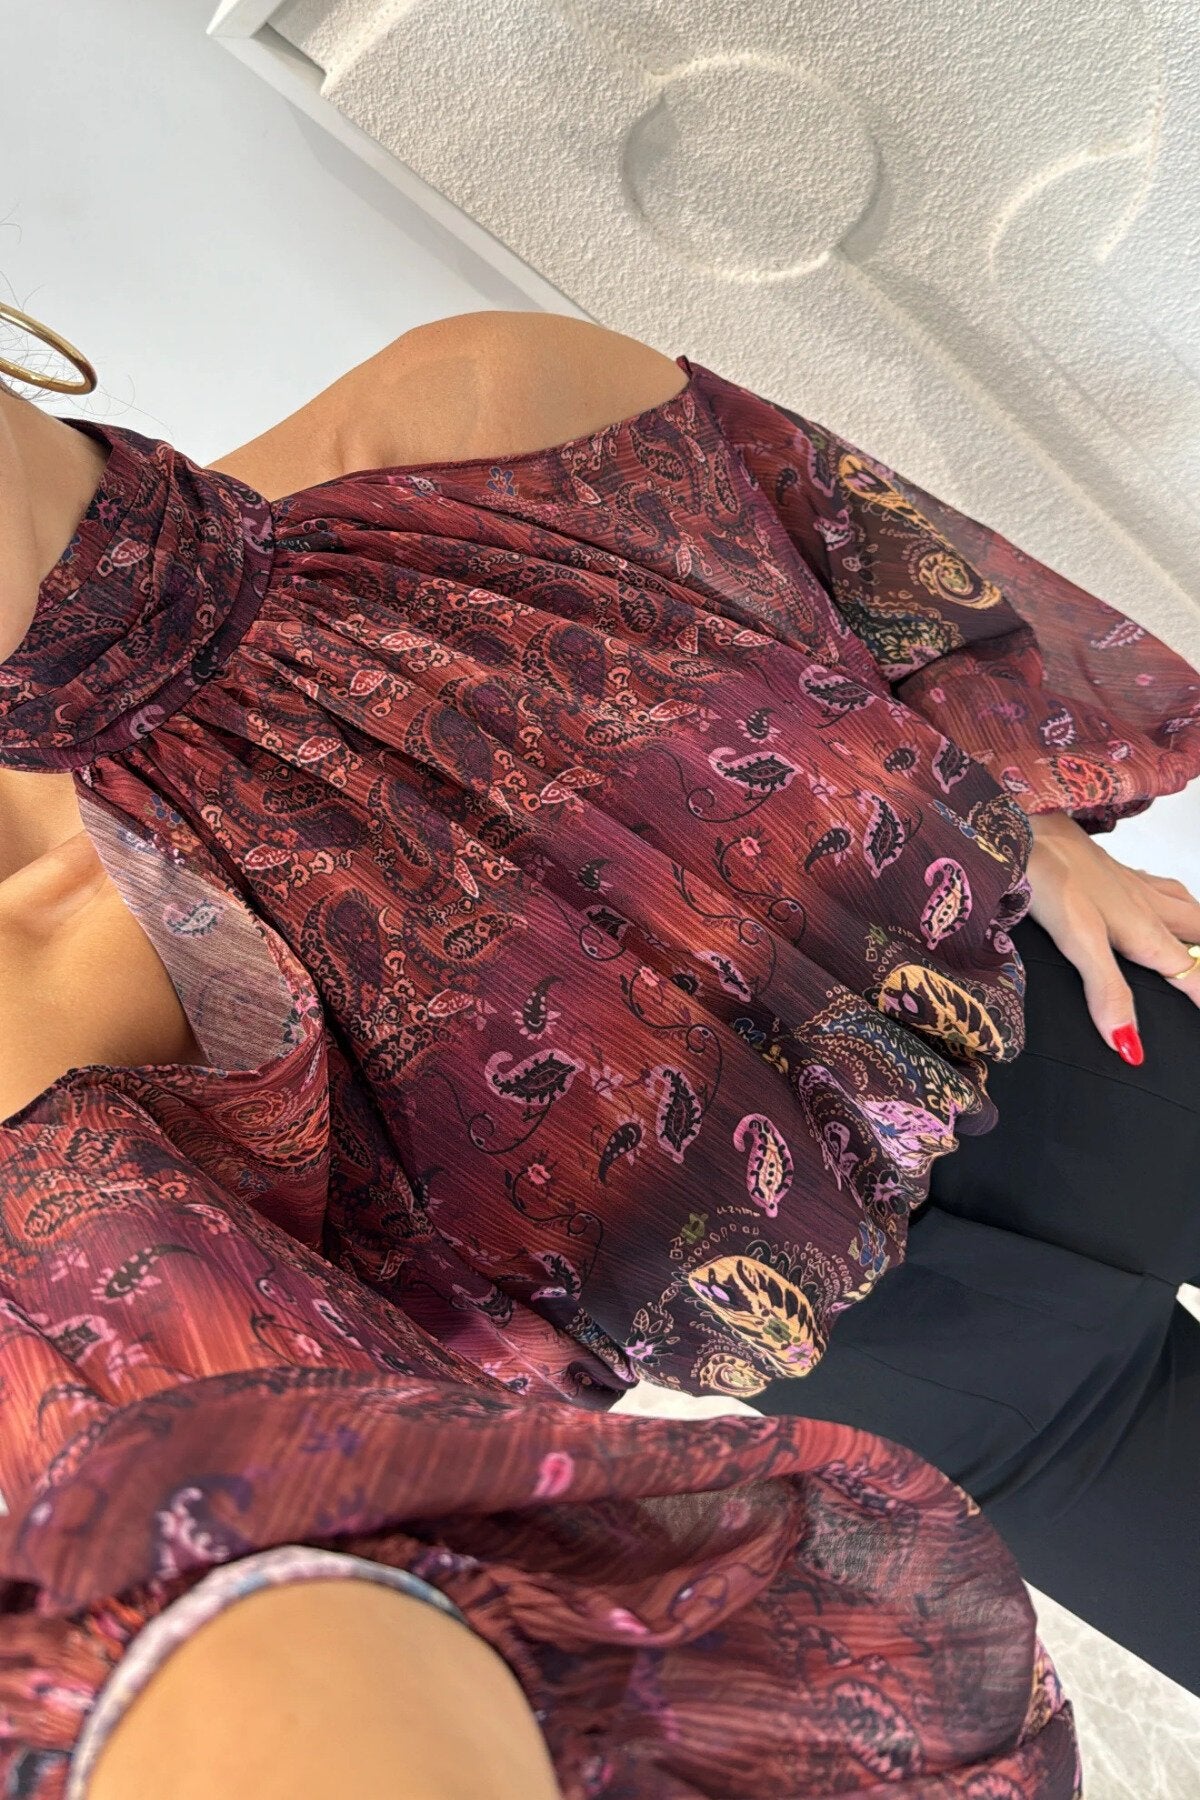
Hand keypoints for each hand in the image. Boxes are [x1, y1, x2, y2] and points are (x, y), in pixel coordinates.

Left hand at [1023, 810, 1199, 1063]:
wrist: (1025, 819)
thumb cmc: (1051, 875)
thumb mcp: (1079, 941)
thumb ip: (1107, 990)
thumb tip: (1131, 1046)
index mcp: (1146, 932)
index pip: (1191, 972)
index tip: (1196, 1021)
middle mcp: (1147, 907)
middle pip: (1198, 934)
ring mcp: (1129, 884)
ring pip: (1183, 906)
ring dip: (1198, 927)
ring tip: (1199, 942)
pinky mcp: (1110, 869)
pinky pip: (1158, 888)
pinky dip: (1171, 901)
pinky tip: (1156, 899)